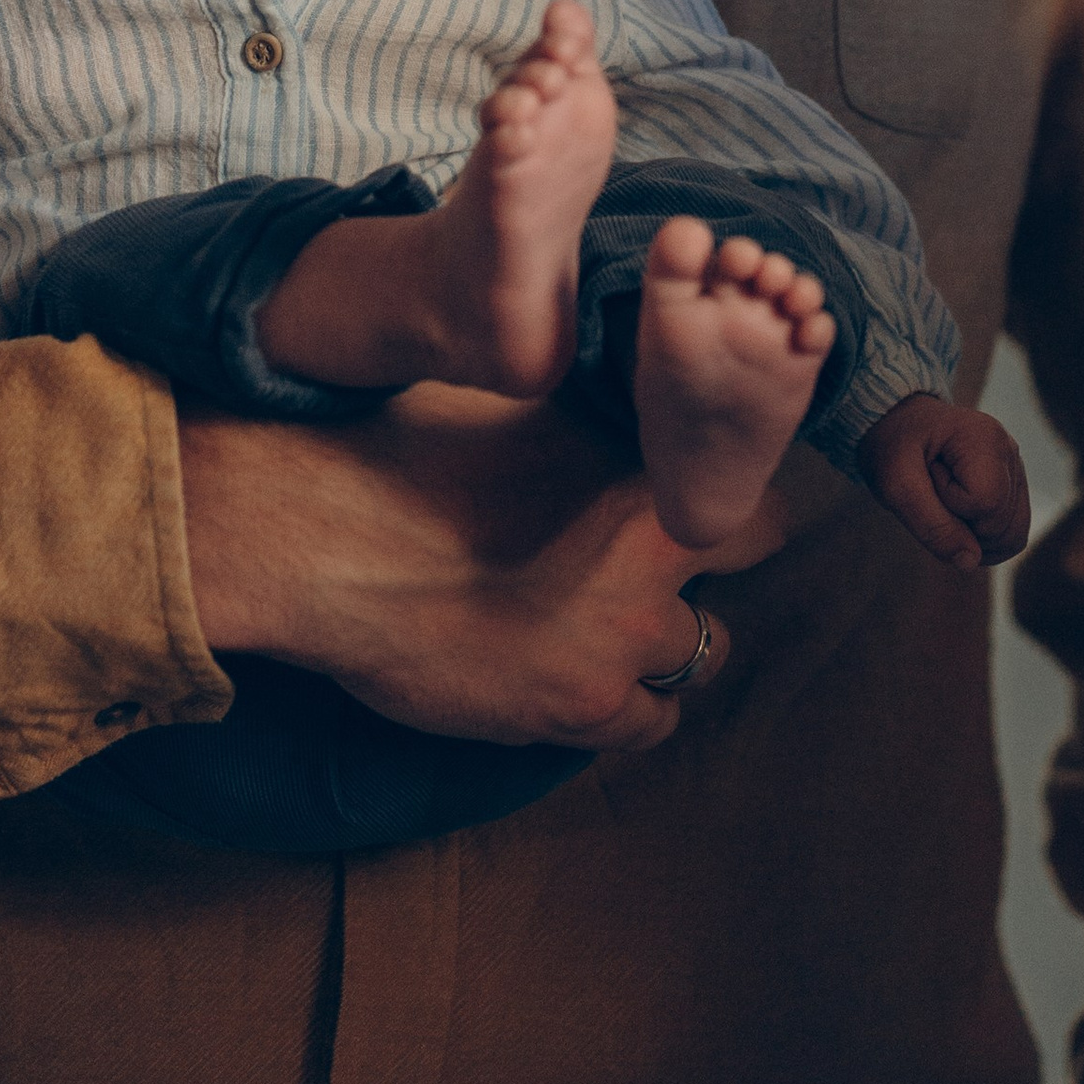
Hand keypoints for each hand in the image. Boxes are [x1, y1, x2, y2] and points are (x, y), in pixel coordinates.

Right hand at [179, 385, 780, 753]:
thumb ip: (582, 399)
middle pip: (749, 560)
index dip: (733, 489)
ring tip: (611, 618)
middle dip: (710, 557)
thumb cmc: (400, 448)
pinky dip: (630, 703)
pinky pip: (650, 723)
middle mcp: (649, 558)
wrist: (326, 542)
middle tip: (658, 552)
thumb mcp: (508, 396)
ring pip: (703, 653)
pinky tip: (584, 673)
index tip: (704, 491)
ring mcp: (619, 641)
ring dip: (668, 636)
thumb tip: (616, 360)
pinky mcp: (577, 708)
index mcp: (640, 471)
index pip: (757, 490)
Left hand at [862, 394, 1031, 571]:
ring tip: (944, 503)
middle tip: (932, 492)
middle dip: (963, 525)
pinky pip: (1013, 531)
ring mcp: (1015, 468)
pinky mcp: (1013, 484)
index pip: (987, 504)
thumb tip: (971, 562)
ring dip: (974, 535)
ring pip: (1014, 534)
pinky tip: (957, 517)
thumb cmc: (892, 446)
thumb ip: (932, 525)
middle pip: (1004, 525)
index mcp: (985, 439)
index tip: (927, 480)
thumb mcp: (895, 485)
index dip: (952, 508)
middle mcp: (1009, 451)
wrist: (895, 422)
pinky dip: (984, 537)